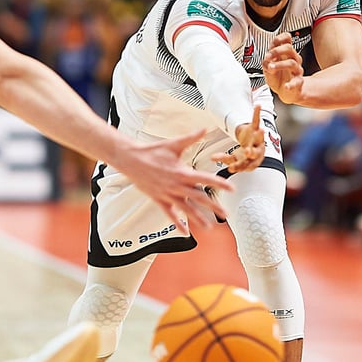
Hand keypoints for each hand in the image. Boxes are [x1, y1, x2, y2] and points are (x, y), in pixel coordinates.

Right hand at [113, 129, 231, 234]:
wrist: (131, 159)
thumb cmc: (152, 151)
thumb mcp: (173, 144)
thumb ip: (191, 138)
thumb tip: (204, 129)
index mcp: (182, 172)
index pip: (205, 179)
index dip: (219, 183)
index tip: (231, 188)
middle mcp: (176, 185)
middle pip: (199, 198)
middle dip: (214, 206)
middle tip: (225, 214)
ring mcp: (168, 194)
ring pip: (186, 209)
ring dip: (198, 218)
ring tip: (209, 226)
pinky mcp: (160, 199)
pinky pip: (170, 214)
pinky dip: (178, 223)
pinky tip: (185, 232)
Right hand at [212, 105, 264, 173]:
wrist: (253, 147)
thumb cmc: (243, 155)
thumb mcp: (233, 158)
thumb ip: (224, 158)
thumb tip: (211, 158)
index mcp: (251, 160)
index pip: (243, 164)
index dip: (237, 166)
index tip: (230, 168)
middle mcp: (257, 151)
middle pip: (254, 153)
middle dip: (250, 152)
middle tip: (247, 152)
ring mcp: (257, 140)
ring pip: (258, 137)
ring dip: (259, 134)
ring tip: (260, 130)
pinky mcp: (256, 130)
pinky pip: (256, 121)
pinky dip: (256, 113)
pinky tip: (257, 106)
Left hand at [263, 32, 303, 103]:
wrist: (286, 92)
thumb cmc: (278, 78)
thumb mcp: (268, 68)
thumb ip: (266, 62)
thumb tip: (266, 61)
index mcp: (285, 54)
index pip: (287, 39)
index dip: (280, 38)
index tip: (272, 44)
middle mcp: (292, 59)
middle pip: (289, 49)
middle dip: (277, 51)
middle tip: (268, 57)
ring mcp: (296, 70)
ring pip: (292, 63)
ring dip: (280, 65)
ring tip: (271, 68)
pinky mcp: (298, 82)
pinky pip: (297, 82)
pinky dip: (291, 84)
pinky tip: (286, 86)